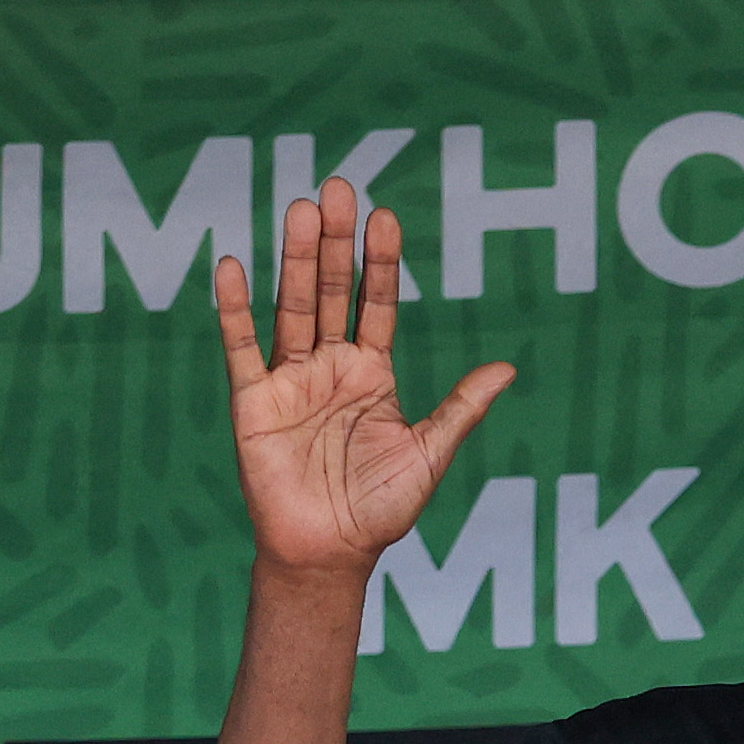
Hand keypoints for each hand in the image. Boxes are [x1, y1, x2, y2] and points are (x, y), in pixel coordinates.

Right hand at [212, 178, 515, 581]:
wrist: (328, 555)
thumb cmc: (379, 510)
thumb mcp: (428, 455)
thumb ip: (461, 409)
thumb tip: (509, 368)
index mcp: (372, 372)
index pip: (377, 303)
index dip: (381, 262)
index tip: (386, 217)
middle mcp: (330, 365)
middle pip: (330, 291)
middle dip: (334, 243)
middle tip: (337, 189)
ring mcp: (290, 379)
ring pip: (291, 307)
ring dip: (293, 259)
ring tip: (300, 209)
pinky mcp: (253, 401)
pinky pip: (242, 347)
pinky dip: (235, 309)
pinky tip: (234, 265)